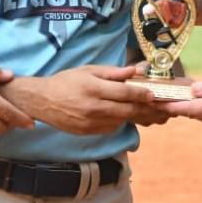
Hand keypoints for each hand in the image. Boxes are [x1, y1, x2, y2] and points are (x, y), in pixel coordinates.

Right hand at [7, 65, 168, 134]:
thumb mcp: (89, 70)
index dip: (142, 94)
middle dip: (145, 108)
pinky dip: (119, 121)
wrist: (42, 101)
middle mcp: (93, 107)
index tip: (154, 94)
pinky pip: (111, 127)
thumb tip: (135, 71)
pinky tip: (123, 115)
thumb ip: (113, 72)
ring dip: (134, 115)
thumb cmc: (66, 81)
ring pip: (121, 120)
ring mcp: (91, 122)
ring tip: (147, 111)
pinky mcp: (89, 132)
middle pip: (127, 109)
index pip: (125, 93)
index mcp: (94, 88)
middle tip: (159, 106)